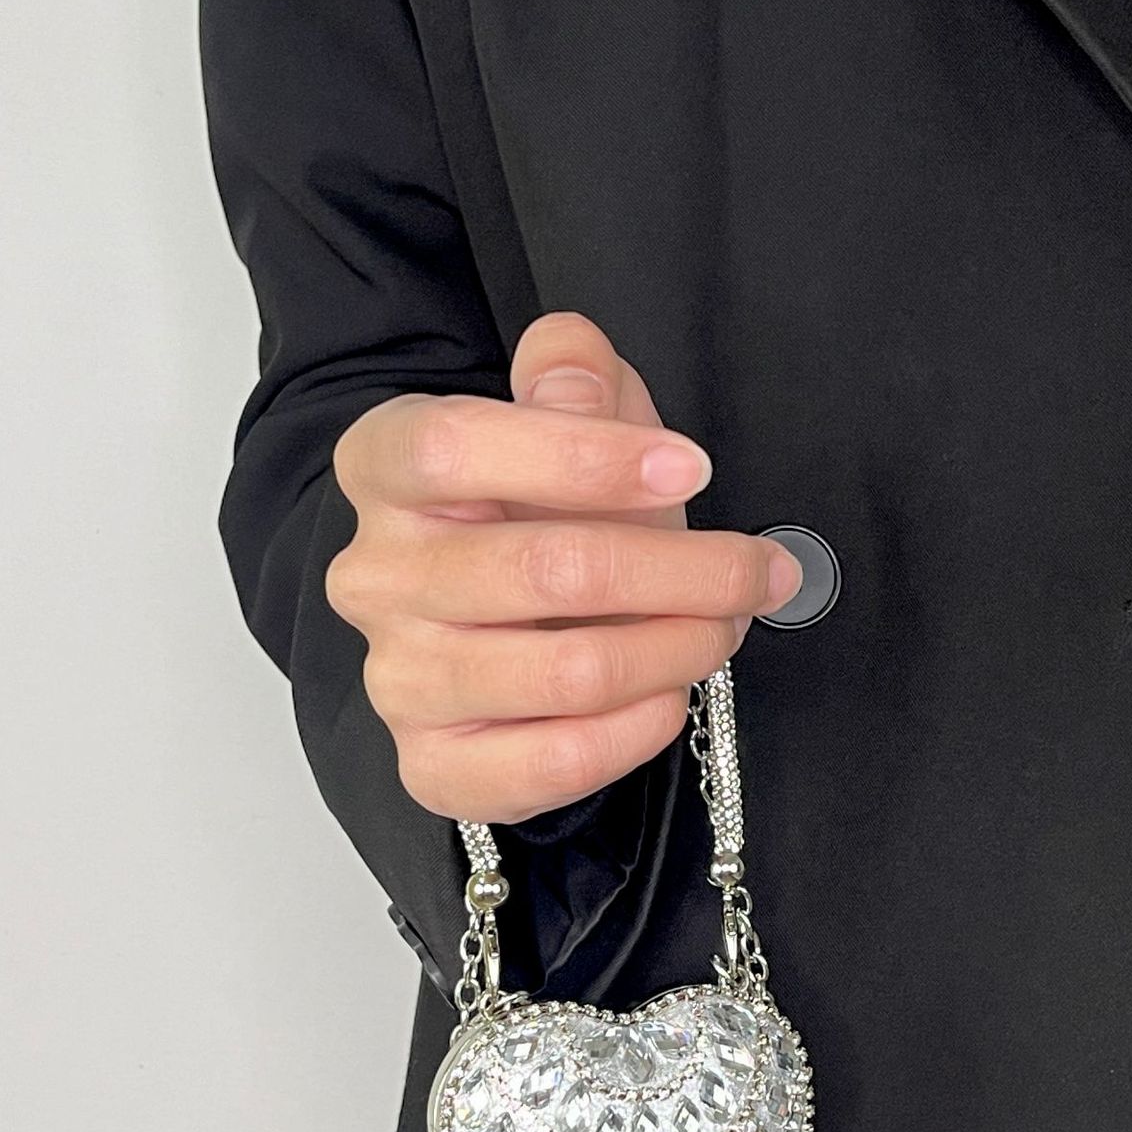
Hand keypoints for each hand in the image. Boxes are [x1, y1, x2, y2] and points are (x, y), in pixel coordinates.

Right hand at [326, 311, 803, 824]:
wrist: (506, 635)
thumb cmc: (545, 514)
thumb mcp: (571, 423)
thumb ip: (573, 380)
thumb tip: (574, 365)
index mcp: (383, 468)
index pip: (456, 447)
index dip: (583, 456)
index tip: (692, 465)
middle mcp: (374, 576)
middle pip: (544, 569)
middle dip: (683, 571)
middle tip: (757, 572)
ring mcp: (398, 680)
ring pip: (568, 672)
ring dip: (679, 650)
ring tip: (723, 628)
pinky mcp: (436, 766)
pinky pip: (557, 761)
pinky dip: (640, 729)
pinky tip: (671, 695)